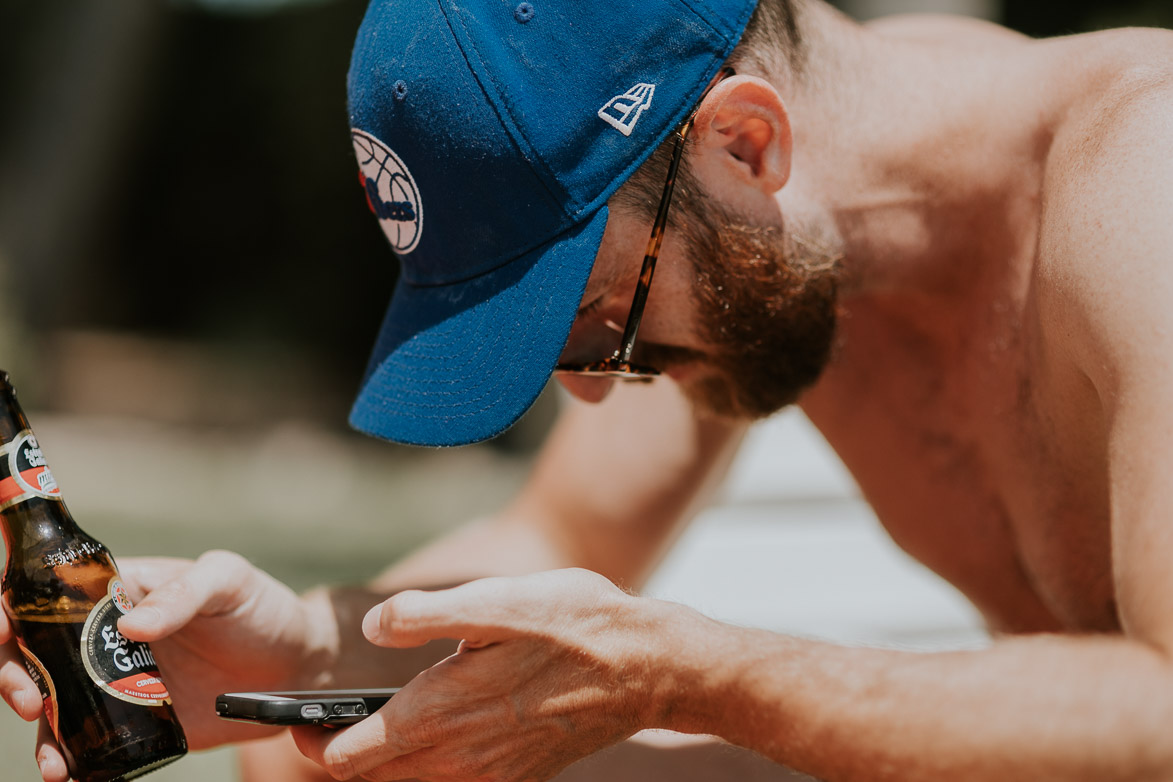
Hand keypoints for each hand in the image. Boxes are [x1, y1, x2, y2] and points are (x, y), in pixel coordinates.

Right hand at [2, 550, 329, 781]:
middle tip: (31, 701)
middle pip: (34, 654)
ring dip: (42, 733)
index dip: (12, 612)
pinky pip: (92, 744)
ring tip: (53, 760)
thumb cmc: (262, 608)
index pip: (46, 593)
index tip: (4, 634)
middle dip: (14, 677)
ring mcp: (119, 684)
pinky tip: (72, 776)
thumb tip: (131, 626)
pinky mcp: (137, 724)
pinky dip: (74, 762)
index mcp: (120, 590)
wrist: (298, 665)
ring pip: (57, 707)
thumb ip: (184, 594)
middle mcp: (108, 639)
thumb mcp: (228, 582)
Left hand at [291, 568, 663, 781]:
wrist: (646, 667)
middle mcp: (460, 758)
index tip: (295, 722)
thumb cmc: (574, 623)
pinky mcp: (516, 776)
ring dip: (382, 762)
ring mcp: (490, 774)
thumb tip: (372, 628)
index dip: (312, 741)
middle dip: (339, 755)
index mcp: (442, 713)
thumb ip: (425, 616)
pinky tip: (438, 728)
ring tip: (374, 723)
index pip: (348, 757)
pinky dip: (426, 766)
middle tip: (322, 723)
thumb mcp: (498, 600)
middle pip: (371, 779)